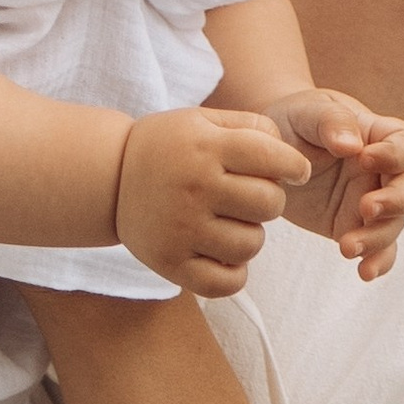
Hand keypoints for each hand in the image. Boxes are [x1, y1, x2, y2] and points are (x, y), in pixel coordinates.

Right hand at [114, 105, 312, 297]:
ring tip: (229, 222)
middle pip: (270, 205)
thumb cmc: (169, 148)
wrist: (107, 177)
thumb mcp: (204, 120)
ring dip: (250, 235)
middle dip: (270, 201)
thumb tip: (294, 160)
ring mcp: (180, 229)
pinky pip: (226, 283)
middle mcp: (193, 188)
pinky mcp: (170, 263)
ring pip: (251, 245)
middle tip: (250, 197)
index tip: (294, 172)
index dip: (295, 167)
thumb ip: (252, 128)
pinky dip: (233, 273)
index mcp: (205, 148)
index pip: (273, 159)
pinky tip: (222, 253)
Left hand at [263, 87, 403, 279]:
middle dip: (397, 201)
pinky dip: (377, 261)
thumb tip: (352, 145)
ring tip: (346, 246)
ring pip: (395, 223)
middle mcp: (382, 170)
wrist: (269, 151)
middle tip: (366, 208)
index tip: (365, 159)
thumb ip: (331, 122)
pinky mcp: (353, 225)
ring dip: (378, 237)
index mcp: (377, 135)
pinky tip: (364, 272)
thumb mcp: (308, 111)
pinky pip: (377, 248)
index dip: (395, 155)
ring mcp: (371, 200)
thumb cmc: (294, 120)